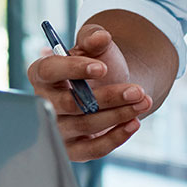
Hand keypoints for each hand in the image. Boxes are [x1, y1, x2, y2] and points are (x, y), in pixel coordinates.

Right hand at [27, 23, 150, 161]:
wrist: (113, 86)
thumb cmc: (99, 64)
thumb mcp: (97, 46)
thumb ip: (95, 37)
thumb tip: (100, 37)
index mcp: (42, 73)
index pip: (49, 71)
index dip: (73, 69)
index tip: (102, 67)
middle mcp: (44, 103)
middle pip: (70, 104)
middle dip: (108, 97)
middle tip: (137, 90)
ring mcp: (57, 129)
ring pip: (85, 126)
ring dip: (119, 114)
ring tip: (144, 101)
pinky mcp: (73, 150)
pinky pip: (92, 150)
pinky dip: (116, 137)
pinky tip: (134, 122)